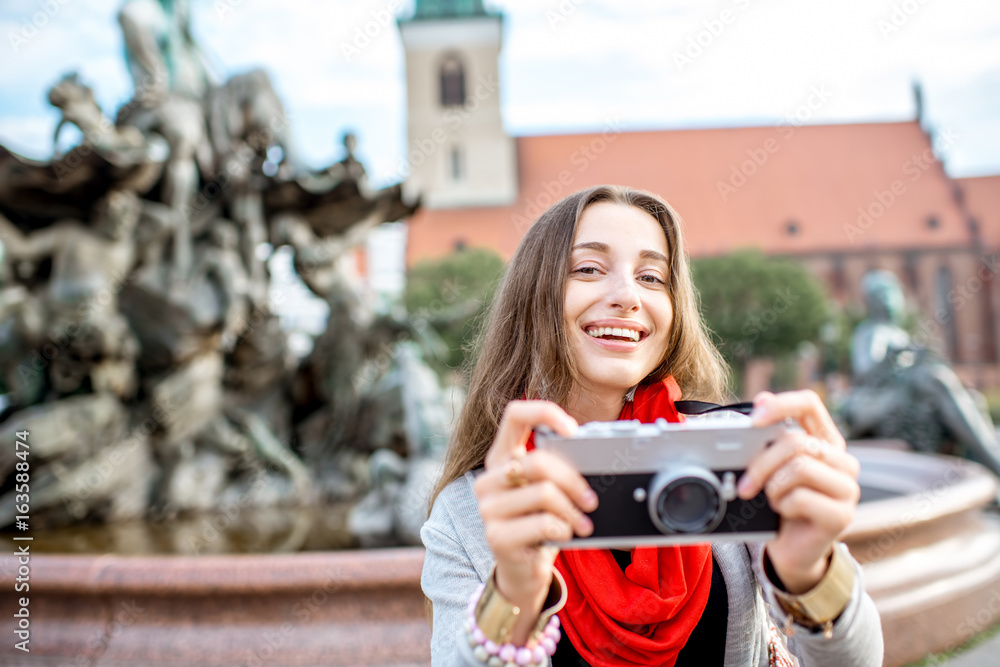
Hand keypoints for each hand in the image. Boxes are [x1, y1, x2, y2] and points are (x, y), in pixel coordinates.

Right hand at [473, 400, 596, 641]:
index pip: (514, 416)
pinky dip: (564, 530)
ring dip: (573, 511)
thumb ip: (556, 470)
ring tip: (583, 524)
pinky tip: (564, 536)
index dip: (545, 413)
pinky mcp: (496, 536)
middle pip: (539, 461)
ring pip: (544, 493)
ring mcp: (488, 509)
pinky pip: (543, 523)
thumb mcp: (547, 492)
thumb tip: (591, 458)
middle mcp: (488, 480)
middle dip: (574, 481)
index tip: (573, 430)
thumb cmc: (539, 525)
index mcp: (501, 458)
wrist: (522, 571)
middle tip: (591, 500)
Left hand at [738, 390, 860, 592]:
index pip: (809, 404)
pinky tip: (784, 513)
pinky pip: (799, 498)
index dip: (781, 404)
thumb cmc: (780, 503)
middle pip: (796, 442)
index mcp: (825, 441)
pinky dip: (781, 506)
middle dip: (761, 462)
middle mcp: (843, 461)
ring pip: (798, 468)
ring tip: (770, 499)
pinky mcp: (842, 515)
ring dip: (772, 486)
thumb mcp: (772, 468)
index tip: (754, 418)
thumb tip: (761, 400)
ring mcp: (847, 489)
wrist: (792, 550)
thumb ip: (769, 439)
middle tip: (743, 483)